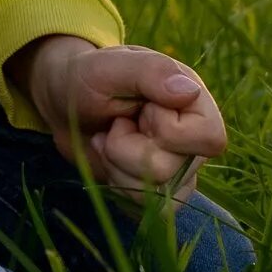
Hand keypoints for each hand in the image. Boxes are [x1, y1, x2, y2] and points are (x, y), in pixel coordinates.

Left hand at [11, 34, 226, 200]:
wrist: (62, 101)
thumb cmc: (88, 76)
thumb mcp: (112, 65)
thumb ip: (152, 72)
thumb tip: (190, 90)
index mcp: (193, 102)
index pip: (210, 138)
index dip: (167, 130)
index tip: (140, 108)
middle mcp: (192, 139)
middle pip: (173, 171)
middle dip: (127, 148)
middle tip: (117, 122)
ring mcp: (177, 168)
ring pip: (155, 194)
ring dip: (116, 163)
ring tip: (109, 136)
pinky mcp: (157, 192)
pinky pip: (142, 206)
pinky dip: (115, 183)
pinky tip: (109, 157)